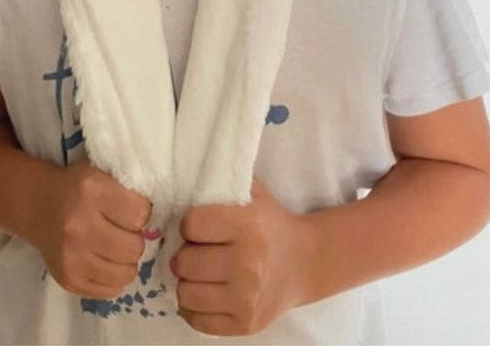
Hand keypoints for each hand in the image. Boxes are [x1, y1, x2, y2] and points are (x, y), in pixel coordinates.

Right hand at [30, 157, 151, 298]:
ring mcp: (72, 257)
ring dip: (126, 261)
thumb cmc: (78, 187)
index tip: (133, 210)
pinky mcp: (68, 280)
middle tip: (125, 232)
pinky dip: (113, 278)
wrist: (39, 206)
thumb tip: (158, 216)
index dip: (142, 213)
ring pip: (126, 273)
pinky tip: (104, 261)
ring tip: (116, 247)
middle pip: (134, 248)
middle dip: (135, 240)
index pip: (140, 214)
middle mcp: (79, 225)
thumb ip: (128, 190)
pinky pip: (111, 291)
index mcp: (92, 191)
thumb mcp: (102, 174)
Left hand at [172, 176, 308, 336]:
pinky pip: (197, 320)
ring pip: (186, 293)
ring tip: (201, 272)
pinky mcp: (245, 324)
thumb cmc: (270, 223)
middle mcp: (248, 264)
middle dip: (187, 254)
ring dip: (188, 281)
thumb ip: (223, 178)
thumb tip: (185, 165)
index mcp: (248, 225)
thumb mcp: (253, 193)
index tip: (199, 226)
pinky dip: (194, 307)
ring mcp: (247, 299)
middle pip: (185, 262)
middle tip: (199, 250)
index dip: (190, 225)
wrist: (305, 262)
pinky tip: (206, 292)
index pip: (191, 225)